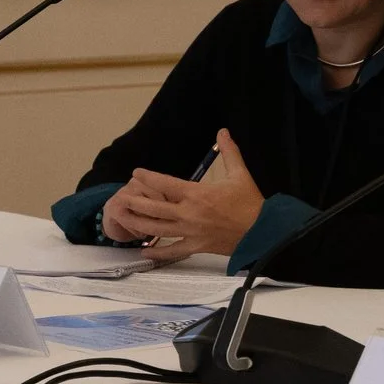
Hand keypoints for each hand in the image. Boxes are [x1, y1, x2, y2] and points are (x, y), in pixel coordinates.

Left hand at [100, 128, 265, 263]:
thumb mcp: (240, 174)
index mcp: (197, 194)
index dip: (148, 177)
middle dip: (135, 201)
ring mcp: (190, 231)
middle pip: (153, 208)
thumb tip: (223, 131)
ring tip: (123, 218)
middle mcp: (188, 213)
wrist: (262, 231)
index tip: (136, 173)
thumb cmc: (250, 202)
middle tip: (122, 197)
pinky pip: (172, 250)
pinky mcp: (196, 246)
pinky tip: (143, 250)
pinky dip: (157, 252)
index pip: (165, 184)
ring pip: (156, 229)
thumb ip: (229, 152)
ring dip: (137, 223)